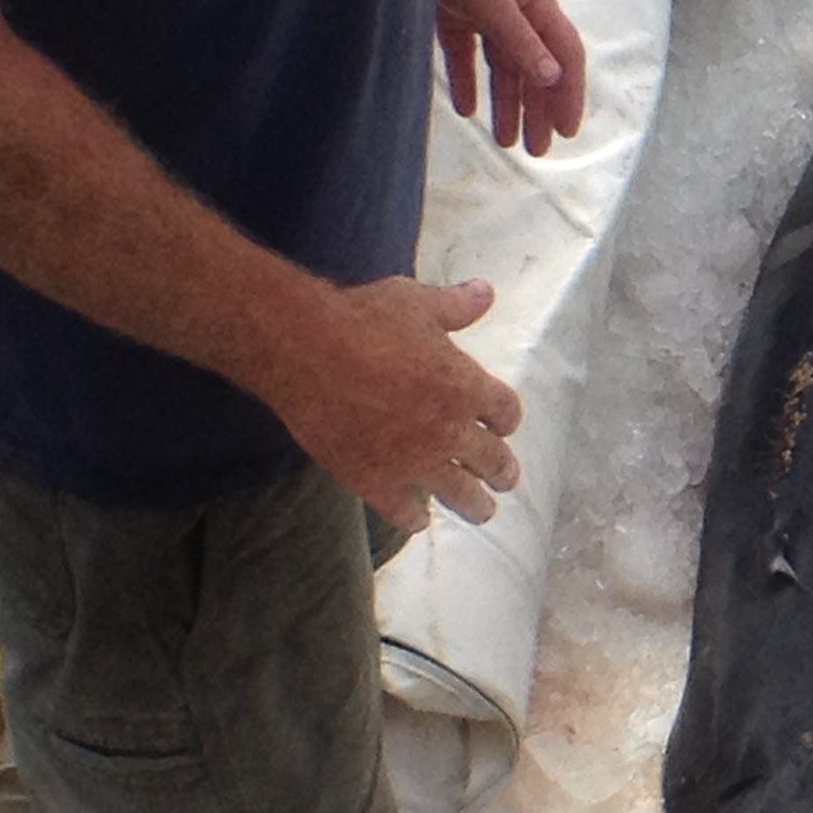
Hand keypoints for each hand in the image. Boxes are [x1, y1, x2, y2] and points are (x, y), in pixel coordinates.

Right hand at [262, 274, 522, 530]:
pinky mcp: (375, 481)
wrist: (306, 351)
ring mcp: (415, 461)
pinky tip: (417, 520)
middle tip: (506, 479)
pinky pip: (405, 513)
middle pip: (493, 460)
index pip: (506, 411)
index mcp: (466, 386)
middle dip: (503, 471)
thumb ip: (455, 305)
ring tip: (482, 511)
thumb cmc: (364, 319)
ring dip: (476, 505)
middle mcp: (450, 430)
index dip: (506, 419)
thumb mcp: (417, 303)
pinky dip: (414, 519)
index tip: (503, 425)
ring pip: (460, 495)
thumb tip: (486, 292)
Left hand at [436, 0, 586, 155]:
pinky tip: (465, 109)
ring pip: (503, 67)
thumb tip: (552, 78)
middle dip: (537, 110)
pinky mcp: (454, 12)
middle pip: (535, 68)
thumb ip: (519, 39)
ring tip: (503, 141)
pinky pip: (467, 57)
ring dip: (506, 104)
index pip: (565, 56)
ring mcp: (485, 11)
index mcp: (534, 3)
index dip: (569, 93)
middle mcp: (516, 9)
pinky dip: (468, 83)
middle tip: (537, 152)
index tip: (566, 131)